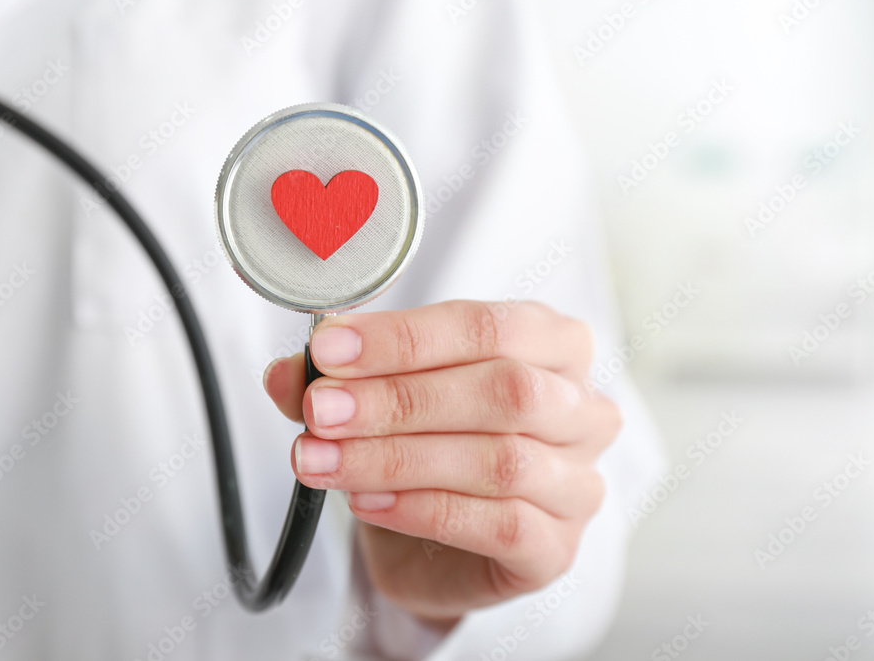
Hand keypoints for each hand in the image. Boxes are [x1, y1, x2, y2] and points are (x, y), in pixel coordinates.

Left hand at [263, 300, 619, 623]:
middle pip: (502, 391)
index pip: (487, 326)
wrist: (438, 545)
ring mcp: (577, 482)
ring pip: (499, 461)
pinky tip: (367, 502)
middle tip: (321, 410)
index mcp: (552, 344)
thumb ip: (341, 378)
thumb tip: (291, 370)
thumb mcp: (383, 396)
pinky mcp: (556, 548)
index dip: (404, 337)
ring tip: (324, 460)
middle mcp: (581, 409)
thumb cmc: (429, 446)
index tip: (329, 348)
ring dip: (396, 458)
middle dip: (398, 399)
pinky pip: (499, 525)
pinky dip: (423, 510)